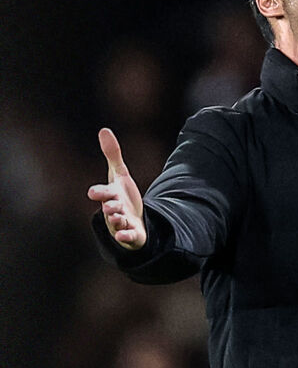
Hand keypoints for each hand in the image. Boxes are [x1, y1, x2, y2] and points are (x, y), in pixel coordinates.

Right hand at [87, 128, 145, 249]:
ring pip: (118, 224)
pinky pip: (128, 238)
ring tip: (120, 217)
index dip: (99, 193)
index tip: (94, 192)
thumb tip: (104, 130)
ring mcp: (121, 224)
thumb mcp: (119, 175)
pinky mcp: (132, 235)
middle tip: (112, 205)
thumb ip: (112, 155)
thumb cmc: (122, 196)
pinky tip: (126, 235)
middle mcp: (113, 211)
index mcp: (110, 196)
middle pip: (110, 209)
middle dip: (110, 207)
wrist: (133, 219)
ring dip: (118, 221)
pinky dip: (126, 237)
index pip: (102, 193)